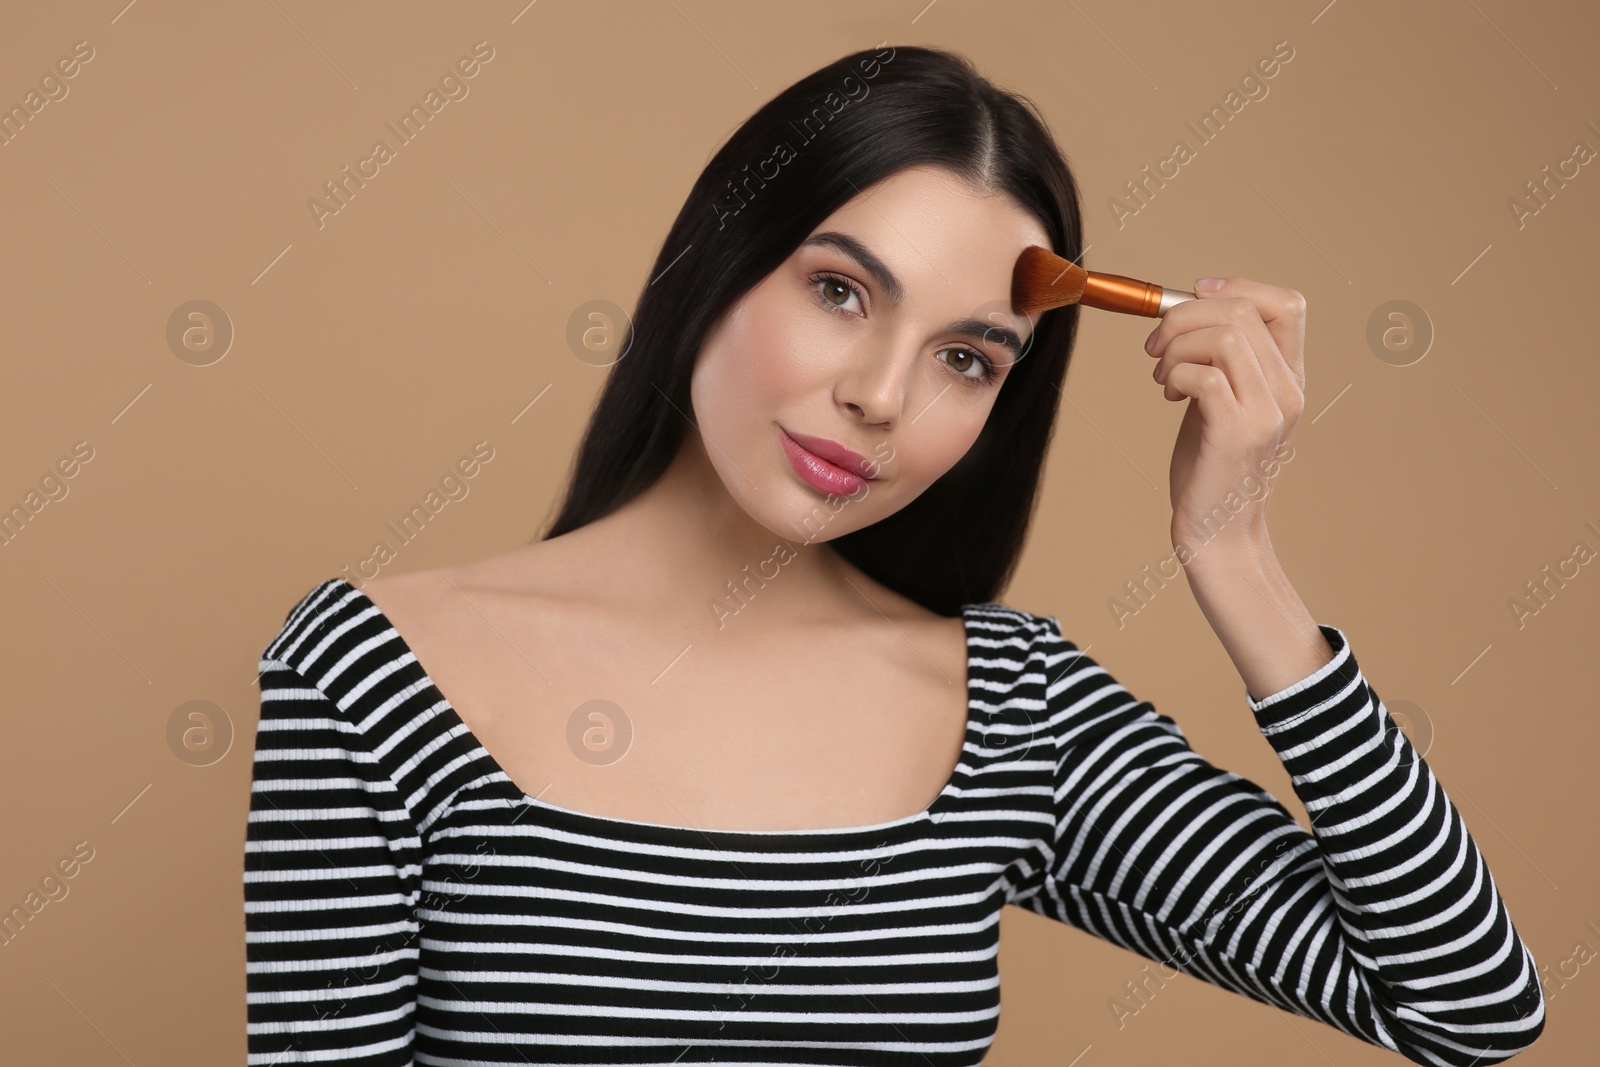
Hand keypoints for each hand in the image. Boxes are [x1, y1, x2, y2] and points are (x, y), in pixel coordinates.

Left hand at [1144, 277, 1305, 562]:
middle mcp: (1287, 391)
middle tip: (1155, 347)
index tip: (1193, 295)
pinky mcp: (1237, 433)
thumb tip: (1181, 311)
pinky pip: (1204, 375)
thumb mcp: (1221, 402)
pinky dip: (1174, 375)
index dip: (1237, 286)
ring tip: (1161, 376)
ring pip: (1225, 336)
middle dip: (1184, 316)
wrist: (1216, 531)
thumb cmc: (1211, 466)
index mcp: (1288, 379)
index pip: (1288, 304)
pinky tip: (1168, 396)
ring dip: (1177, 346)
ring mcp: (1266, 412)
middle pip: (1243, 312)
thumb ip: (1218, 362)